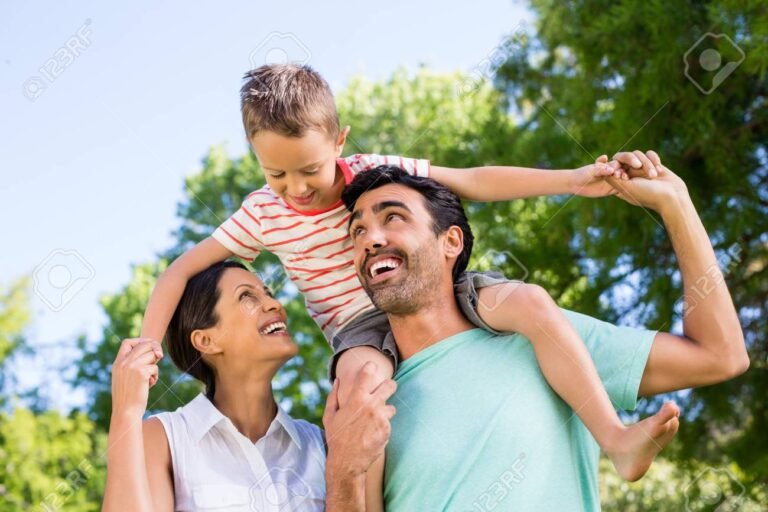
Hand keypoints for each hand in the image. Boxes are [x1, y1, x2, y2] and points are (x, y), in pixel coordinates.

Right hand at [110, 338, 162, 417]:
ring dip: (154, 366)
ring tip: (149, 379)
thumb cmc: (128, 397)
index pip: (127, 342)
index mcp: (117, 363)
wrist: (126, 412)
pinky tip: (149, 385)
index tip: (149, 347)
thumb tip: (154, 352)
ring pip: (152, 355)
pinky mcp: (141, 372)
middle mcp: (123, 363)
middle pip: (144, 345)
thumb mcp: (125, 379)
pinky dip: (155, 376)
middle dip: (154, 350)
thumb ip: (133, 365)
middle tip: (159, 358)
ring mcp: (131, 366)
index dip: (140, 342)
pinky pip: (155, 367)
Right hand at [323, 362, 396, 477]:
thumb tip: (338, 380)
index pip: (368, 373)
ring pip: (392, 407)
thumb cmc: (336, 437)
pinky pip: (388, 423)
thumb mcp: (330, 416)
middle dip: (390, 385)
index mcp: (356, 399)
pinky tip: (373, 433)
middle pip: (391, 385)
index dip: (371, 367)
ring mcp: (381, 418)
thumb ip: (334, 396)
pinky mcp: (387, 430)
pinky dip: (383, 426)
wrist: (346, 461)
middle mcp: (371, 405)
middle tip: (387, 388)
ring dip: (386, 411)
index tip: (372, 367)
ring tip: (375, 419)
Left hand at [572, 155, 634, 197]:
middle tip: (622, 177)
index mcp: (608, 165)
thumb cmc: (582, 174)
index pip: (617, 164)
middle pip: (623, 172)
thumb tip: (611, 170)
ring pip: (623, 181)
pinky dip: (624, 190)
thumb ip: (601, 170)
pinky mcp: (613, 189)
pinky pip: (621, 189)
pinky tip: (625, 192)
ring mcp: (614, 181)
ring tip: (623, 182)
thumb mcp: (591, 171)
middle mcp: (613, 172)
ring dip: (624, 182)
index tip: (616, 171)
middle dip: (623, 174)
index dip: (618, 167)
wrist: (576, 184)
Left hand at [606, 150, 688, 212]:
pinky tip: (659, 171)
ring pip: (638, 154)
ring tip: (654, 175)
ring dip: (647, 163)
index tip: (624, 176)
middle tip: (638, 165)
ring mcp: (642, 169)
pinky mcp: (653, 164)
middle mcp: (630, 174)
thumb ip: (612, 179)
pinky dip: (655, 160)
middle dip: (632, 160)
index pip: (612, 167)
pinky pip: (650, 153)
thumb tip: (602, 169)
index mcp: (620, 182)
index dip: (616, 168)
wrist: (673, 197)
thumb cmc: (648, 194)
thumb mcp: (627, 188)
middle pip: (624, 157)